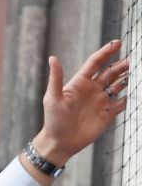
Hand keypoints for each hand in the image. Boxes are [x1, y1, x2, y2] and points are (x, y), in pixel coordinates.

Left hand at [33, 40, 127, 165]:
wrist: (60, 142)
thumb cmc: (53, 120)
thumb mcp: (52, 98)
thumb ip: (56, 78)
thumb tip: (52, 58)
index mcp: (80, 83)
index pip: (95, 63)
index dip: (106, 52)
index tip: (117, 43)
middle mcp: (92, 89)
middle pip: (111, 72)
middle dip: (123, 64)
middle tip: (136, 58)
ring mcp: (101, 100)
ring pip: (119, 84)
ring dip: (129, 77)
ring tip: (139, 70)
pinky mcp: (108, 113)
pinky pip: (123, 102)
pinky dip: (131, 95)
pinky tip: (138, 90)